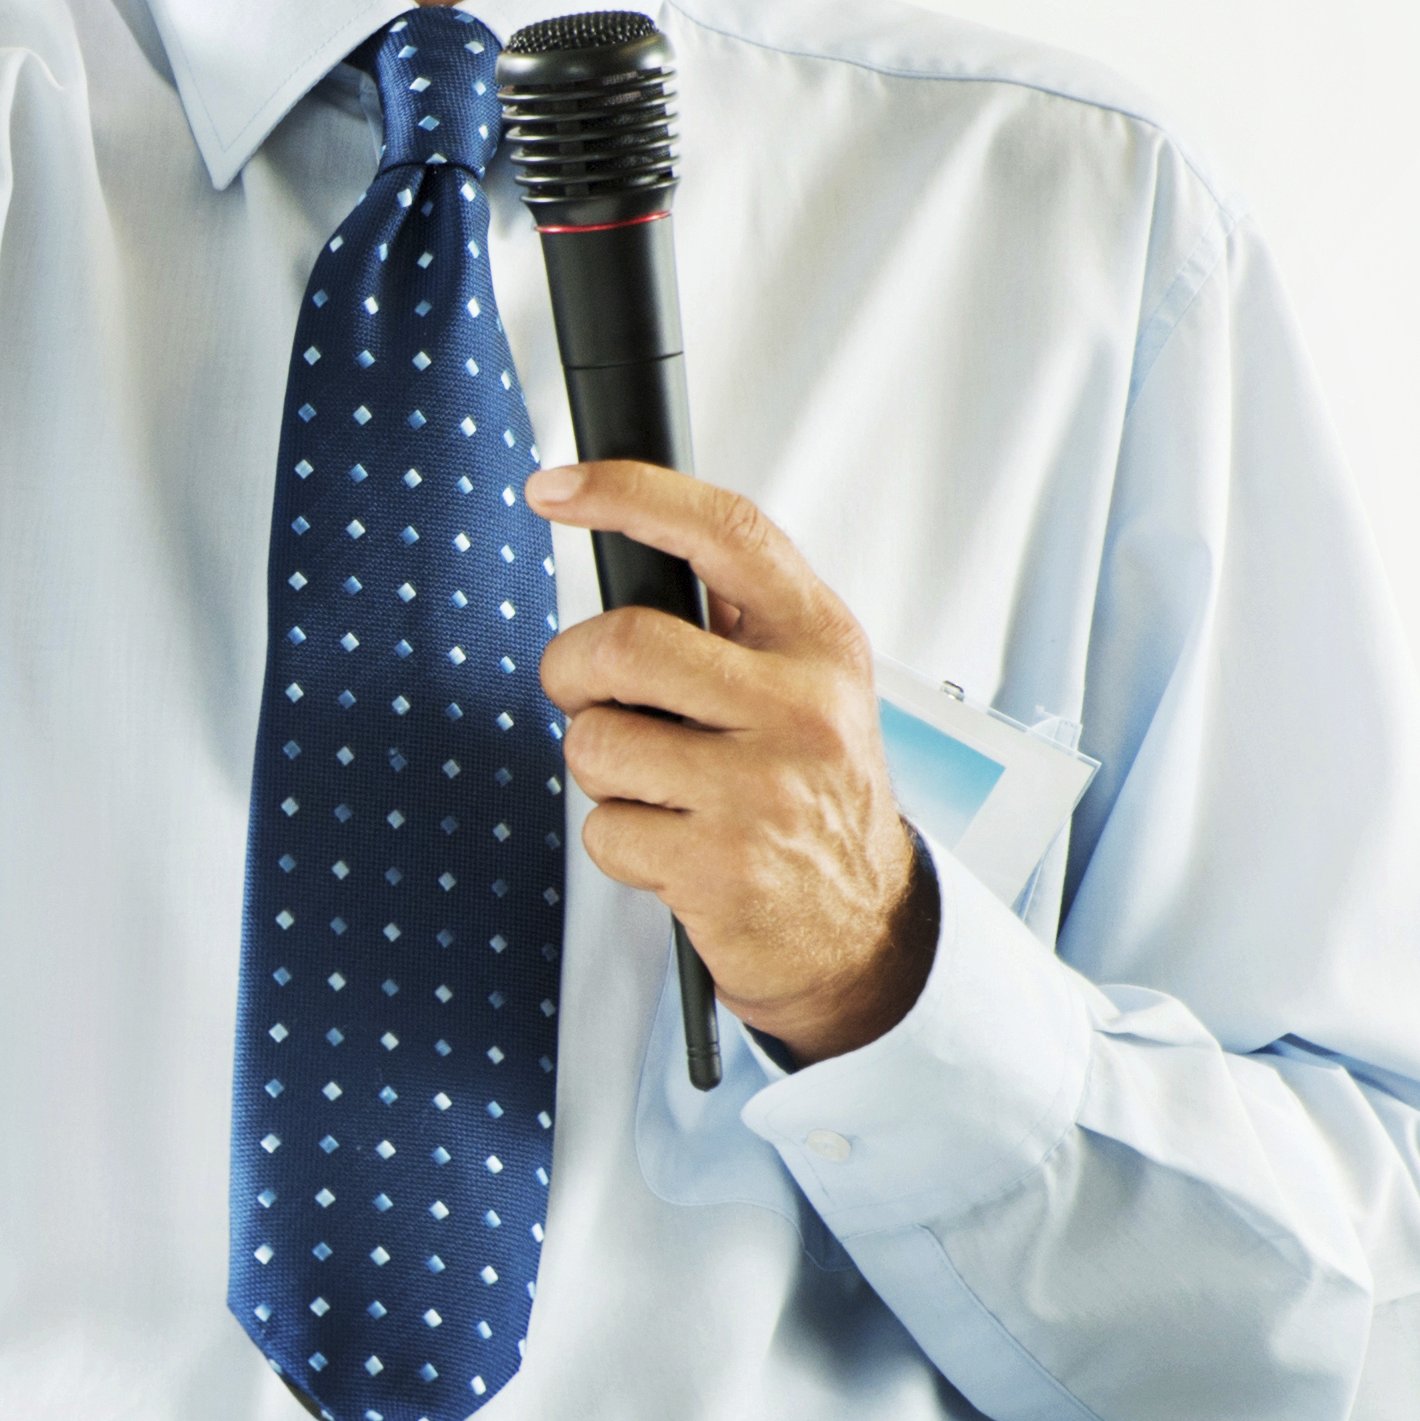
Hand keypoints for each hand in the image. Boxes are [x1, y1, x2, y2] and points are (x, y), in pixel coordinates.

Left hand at [528, 460, 938, 1061]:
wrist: (864, 931)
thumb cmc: (814, 797)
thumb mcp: (812, 687)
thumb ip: (741, 621)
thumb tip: (631, 534)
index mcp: (821, 643)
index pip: (726, 532)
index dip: (629, 494)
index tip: (555, 489)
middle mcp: (802, 707)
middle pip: (624, 642)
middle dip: (571, 671)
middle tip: (584, 694)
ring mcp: (763, 788)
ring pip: (597, 741)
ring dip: (599, 770)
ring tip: (659, 789)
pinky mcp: (719, 864)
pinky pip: (603, 829)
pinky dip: (618, 842)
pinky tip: (674, 848)